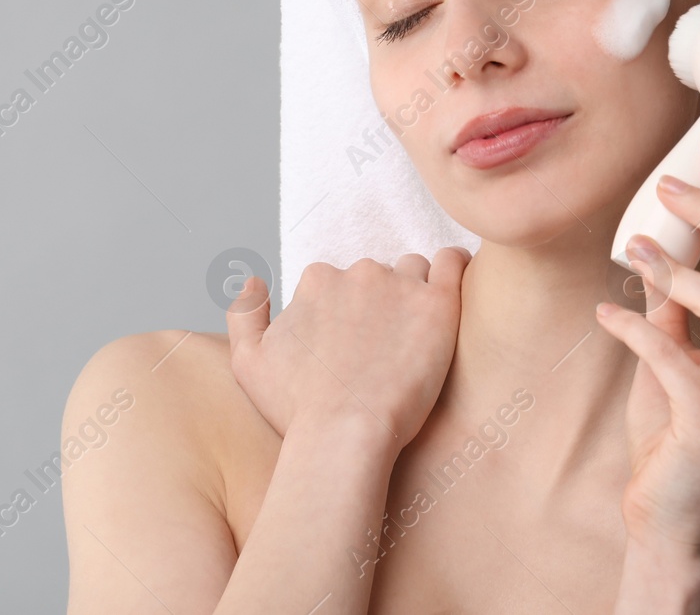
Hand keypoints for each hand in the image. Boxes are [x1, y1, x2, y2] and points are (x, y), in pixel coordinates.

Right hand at [226, 248, 470, 450]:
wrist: (344, 436)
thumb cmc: (297, 409)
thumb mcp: (248, 362)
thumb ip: (244, 313)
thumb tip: (253, 281)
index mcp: (317, 280)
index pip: (339, 281)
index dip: (347, 312)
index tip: (355, 343)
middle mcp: (358, 272)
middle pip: (377, 275)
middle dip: (380, 303)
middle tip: (385, 347)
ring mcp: (400, 285)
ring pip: (414, 271)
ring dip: (414, 292)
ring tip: (417, 333)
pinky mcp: (437, 304)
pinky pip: (452, 264)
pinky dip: (454, 265)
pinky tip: (455, 280)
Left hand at [595, 132, 699, 556]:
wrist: (671, 523)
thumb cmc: (674, 437)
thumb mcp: (675, 358)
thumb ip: (675, 308)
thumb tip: (658, 247)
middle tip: (668, 185)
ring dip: (672, 269)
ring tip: (629, 251)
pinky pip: (672, 355)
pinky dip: (634, 326)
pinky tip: (606, 314)